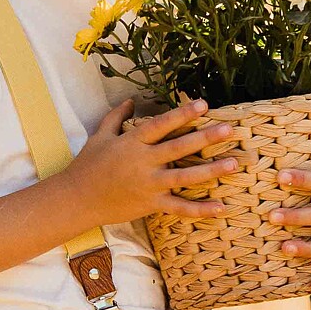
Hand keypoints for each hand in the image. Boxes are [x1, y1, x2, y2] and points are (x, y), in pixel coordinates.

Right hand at [63, 100, 237, 223]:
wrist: (77, 198)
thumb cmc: (88, 164)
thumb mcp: (100, 135)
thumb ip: (117, 116)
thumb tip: (132, 99)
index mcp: (133, 142)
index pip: (161, 124)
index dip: (183, 114)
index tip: (204, 104)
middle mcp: (143, 162)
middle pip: (179, 148)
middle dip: (204, 138)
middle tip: (229, 130)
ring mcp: (149, 185)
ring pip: (185, 177)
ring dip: (210, 171)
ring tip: (233, 163)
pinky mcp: (151, 204)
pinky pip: (180, 208)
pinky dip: (201, 210)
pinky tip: (222, 207)